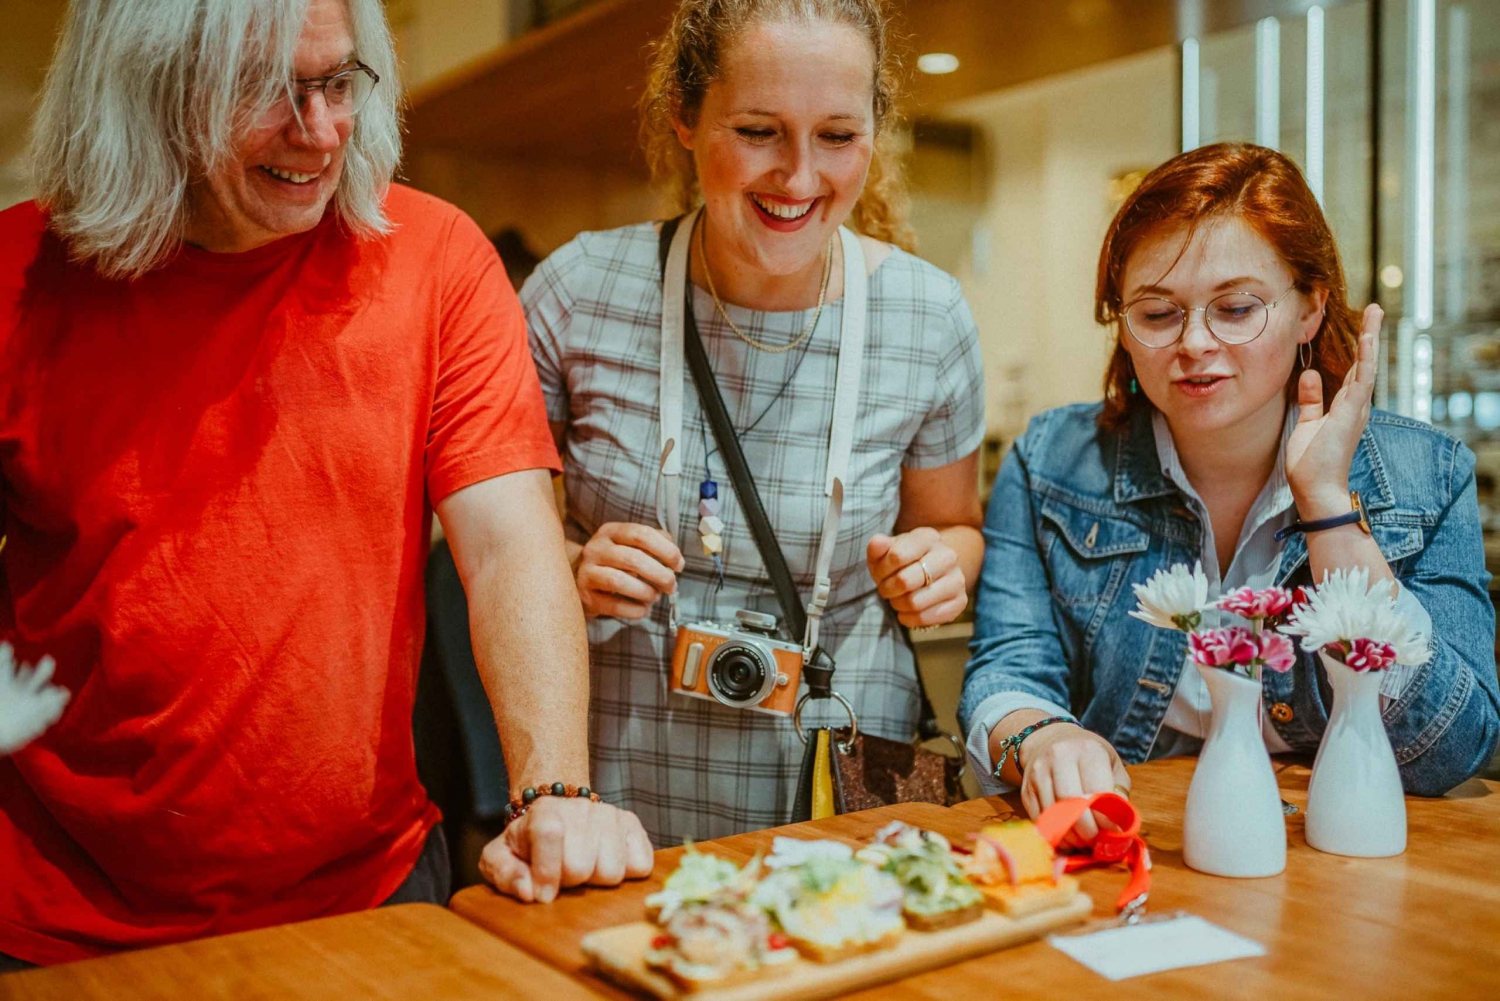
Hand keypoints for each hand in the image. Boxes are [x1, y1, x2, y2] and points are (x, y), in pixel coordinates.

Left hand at [480, 797, 653, 902]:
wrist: (557, 814)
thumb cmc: (527, 844)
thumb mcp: (500, 858)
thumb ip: (506, 874)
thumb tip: (528, 892)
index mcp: (543, 812)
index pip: (549, 835)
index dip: (546, 872)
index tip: (543, 894)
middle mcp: (579, 808)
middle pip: (581, 865)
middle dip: (569, 881)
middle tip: (561, 875)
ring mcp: (610, 815)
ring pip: (612, 870)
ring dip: (596, 880)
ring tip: (584, 869)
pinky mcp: (633, 826)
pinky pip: (640, 865)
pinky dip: (625, 873)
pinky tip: (605, 863)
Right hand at [575, 522, 684, 619]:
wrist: (577, 579)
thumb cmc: (614, 562)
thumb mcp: (630, 545)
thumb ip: (655, 544)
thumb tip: (676, 559)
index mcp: (610, 532)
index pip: (641, 534)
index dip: (666, 550)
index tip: (679, 565)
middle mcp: (595, 548)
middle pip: (633, 559)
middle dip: (660, 575)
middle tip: (672, 586)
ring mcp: (587, 572)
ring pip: (619, 581)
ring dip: (646, 592)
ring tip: (655, 597)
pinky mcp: (585, 596)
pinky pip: (613, 606)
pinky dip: (634, 610)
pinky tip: (643, 609)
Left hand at [867, 527, 966, 627]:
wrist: (929, 573)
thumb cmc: (902, 562)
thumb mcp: (885, 552)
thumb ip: (878, 547)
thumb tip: (877, 542)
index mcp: (928, 537)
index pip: (897, 556)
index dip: (881, 570)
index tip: (880, 573)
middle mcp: (948, 556)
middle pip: (905, 581)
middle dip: (887, 589)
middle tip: (886, 589)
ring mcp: (957, 579)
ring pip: (915, 602)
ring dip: (897, 604)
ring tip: (897, 599)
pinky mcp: (960, 602)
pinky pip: (926, 618)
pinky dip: (909, 619)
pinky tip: (906, 612)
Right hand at [1016, 723, 1130, 848]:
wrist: (1049, 739)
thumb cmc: (1087, 755)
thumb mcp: (1111, 764)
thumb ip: (1119, 791)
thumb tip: (1118, 823)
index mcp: (1087, 750)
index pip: (1095, 791)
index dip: (1105, 818)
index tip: (1113, 832)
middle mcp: (1059, 756)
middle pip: (1070, 803)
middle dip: (1086, 830)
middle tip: (1097, 841)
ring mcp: (1038, 772)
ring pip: (1053, 814)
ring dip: (1071, 836)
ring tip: (1084, 842)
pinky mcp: (1026, 788)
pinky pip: (1040, 819)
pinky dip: (1055, 834)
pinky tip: (1068, 838)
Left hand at [1286, 305, 1381, 518]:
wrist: (1315, 489)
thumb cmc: (1311, 463)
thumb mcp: (1308, 423)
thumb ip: (1311, 399)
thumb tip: (1310, 375)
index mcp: (1346, 408)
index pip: (1354, 372)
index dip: (1358, 350)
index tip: (1363, 329)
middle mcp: (1355, 406)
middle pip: (1364, 363)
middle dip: (1370, 336)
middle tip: (1375, 309)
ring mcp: (1356, 409)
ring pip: (1367, 366)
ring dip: (1371, 339)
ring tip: (1375, 313)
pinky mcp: (1351, 413)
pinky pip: (1361, 380)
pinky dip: (1366, 358)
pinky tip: (1368, 339)